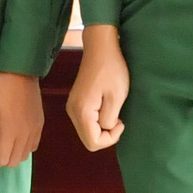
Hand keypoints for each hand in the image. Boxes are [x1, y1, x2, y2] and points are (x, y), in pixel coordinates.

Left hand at [0, 71, 43, 168]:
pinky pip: (32, 146)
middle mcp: (26, 134)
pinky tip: (12, 137)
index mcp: (11, 131)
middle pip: (13, 161)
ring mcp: (35, 130)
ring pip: (24, 156)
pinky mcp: (40, 125)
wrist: (20, 69)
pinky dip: (22, 149)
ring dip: (10, 155)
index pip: (2, 160)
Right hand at [65, 24, 128, 150]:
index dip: (110, 139)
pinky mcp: (76, 102)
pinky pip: (86, 122)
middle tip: (118, 118)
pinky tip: (105, 108)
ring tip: (113, 111)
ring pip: (86, 131)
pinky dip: (97, 121)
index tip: (120, 122)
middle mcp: (72, 112)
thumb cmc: (112, 71)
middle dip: (105, 135)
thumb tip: (105, 128)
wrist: (100, 49)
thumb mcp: (116, 97)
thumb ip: (109, 120)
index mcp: (82, 112)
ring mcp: (72, 106)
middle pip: (88, 139)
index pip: (93, 142)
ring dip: (101, 128)